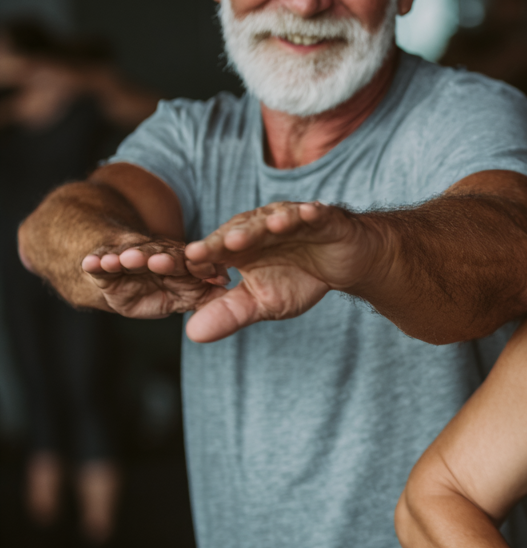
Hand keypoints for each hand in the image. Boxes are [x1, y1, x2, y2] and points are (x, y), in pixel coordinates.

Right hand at [82, 235, 228, 318]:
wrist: (119, 280)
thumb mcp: (182, 296)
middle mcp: (155, 254)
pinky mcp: (103, 261)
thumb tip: (227, 293)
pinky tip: (90, 263)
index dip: (197, 267)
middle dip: (159, 258)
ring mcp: (128, 256)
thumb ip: (202, 295)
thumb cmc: (158, 290)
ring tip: (121, 261)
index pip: (190, 262)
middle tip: (157, 262)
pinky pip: (100, 262)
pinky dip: (96, 262)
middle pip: (159, 255)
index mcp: (179, 260)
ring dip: (126, 257)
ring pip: (129, 256)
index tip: (207, 273)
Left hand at [182, 201, 382, 342]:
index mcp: (241, 247)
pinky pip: (314, 213)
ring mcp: (291, 220)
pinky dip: (309, 213)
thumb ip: (230, 313)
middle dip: (217, 242)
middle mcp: (261, 228)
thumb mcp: (263, 302)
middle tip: (197, 253)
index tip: (161, 270)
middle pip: (236, 232)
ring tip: (245, 237)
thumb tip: (191, 334)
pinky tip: (305, 214)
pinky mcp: (321, 217)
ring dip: (261, 226)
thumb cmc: (300, 277)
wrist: (344, 262)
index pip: (210, 252)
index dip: (190, 261)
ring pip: (272, 219)